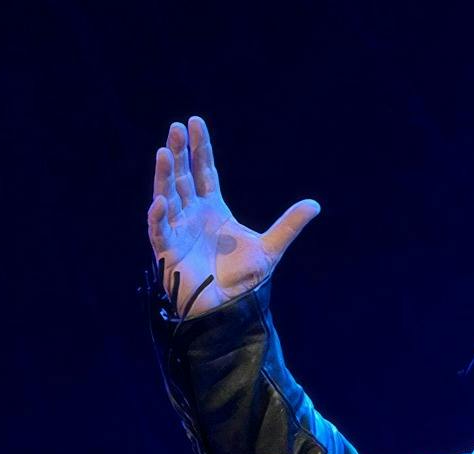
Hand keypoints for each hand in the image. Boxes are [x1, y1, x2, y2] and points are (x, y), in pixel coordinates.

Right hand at [146, 115, 318, 319]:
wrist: (231, 310)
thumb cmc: (244, 280)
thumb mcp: (271, 249)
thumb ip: (289, 225)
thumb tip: (315, 204)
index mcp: (213, 208)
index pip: (204, 170)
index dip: (200, 147)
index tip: (195, 122)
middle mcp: (193, 214)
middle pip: (183, 176)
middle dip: (179, 152)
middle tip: (176, 127)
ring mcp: (178, 230)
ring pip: (167, 196)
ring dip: (164, 175)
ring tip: (163, 152)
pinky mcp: (168, 251)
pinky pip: (159, 230)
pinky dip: (158, 216)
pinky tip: (161, 201)